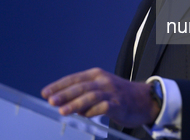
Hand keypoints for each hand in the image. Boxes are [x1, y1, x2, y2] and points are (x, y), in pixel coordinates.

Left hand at [41, 67, 160, 127]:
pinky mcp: (119, 104)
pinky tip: (85, 115)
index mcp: (96, 75)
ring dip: (75, 103)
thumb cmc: (118, 95)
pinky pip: (104, 107)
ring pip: (91, 96)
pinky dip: (93, 111)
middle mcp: (103, 81)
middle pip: (81, 86)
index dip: (59, 85)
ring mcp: (112, 92)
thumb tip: (65, 105)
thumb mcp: (101, 88)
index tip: (45, 93)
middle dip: (64, 94)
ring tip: (62, 111)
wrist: (144, 99)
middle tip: (51, 101)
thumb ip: (83, 95)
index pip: (74, 78)